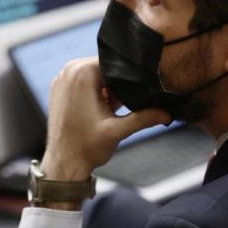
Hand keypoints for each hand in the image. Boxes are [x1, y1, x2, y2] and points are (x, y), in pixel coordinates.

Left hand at [40, 57, 171, 181]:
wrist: (63, 163)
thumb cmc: (86, 148)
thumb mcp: (118, 131)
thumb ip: (144, 118)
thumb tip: (168, 114)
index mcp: (82, 73)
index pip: (115, 63)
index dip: (128, 78)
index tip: (136, 93)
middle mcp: (68, 71)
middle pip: (105, 69)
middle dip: (117, 85)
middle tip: (121, 106)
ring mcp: (61, 79)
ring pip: (95, 76)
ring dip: (106, 90)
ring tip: (110, 110)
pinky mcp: (59, 89)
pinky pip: (82, 82)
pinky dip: (94, 93)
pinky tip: (99, 111)